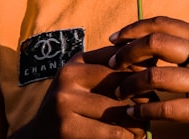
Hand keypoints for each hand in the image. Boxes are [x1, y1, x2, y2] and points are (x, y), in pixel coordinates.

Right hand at [13, 45, 147, 138]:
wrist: (36, 137)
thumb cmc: (69, 109)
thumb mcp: (83, 82)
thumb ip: (109, 71)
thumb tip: (153, 58)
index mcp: (76, 62)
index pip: (119, 60)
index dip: (141, 73)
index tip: (152, 86)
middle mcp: (68, 76)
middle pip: (121, 84)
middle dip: (143, 97)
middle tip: (152, 108)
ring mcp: (65, 101)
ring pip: (119, 110)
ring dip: (138, 122)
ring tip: (142, 128)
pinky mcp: (66, 127)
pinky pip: (111, 133)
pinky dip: (127, 137)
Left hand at [107, 16, 188, 138]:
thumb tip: (152, 39)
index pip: (164, 23)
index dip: (134, 28)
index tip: (115, 38)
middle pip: (156, 42)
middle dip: (127, 53)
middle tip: (112, 64)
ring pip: (157, 76)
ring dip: (130, 84)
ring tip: (120, 92)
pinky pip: (169, 108)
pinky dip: (145, 110)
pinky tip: (134, 113)